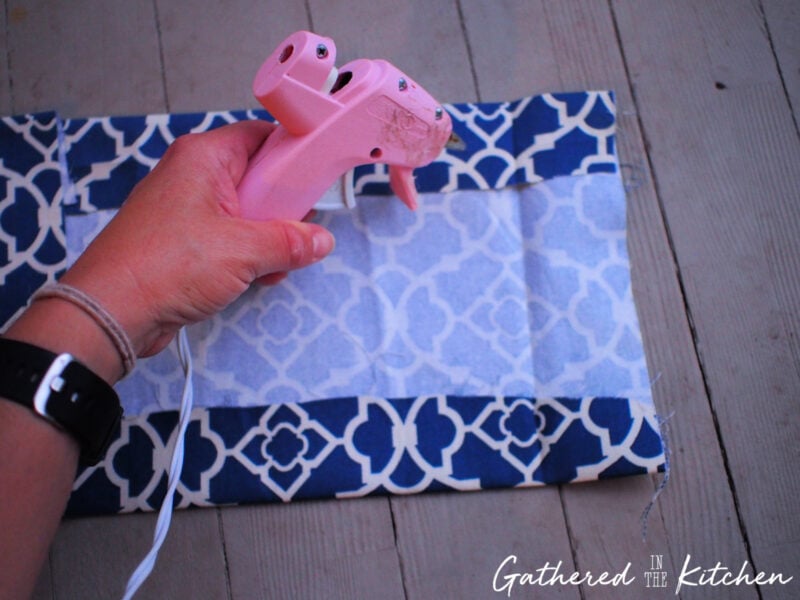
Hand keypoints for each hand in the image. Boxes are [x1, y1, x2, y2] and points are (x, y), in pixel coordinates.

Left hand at [61, 120, 334, 358]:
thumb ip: (289, 242)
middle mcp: (194, 175)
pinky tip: (261, 278)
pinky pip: (229, 237)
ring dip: (268, 239)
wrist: (112, 312)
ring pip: (246, 212)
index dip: (293, 152)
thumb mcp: (243, 251)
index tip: (319, 175)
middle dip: (283, 208)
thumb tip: (322, 241)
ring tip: (280, 264)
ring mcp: (186, 209)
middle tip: (300, 230)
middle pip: (257, 177)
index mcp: (204, 157)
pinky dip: (248, 255)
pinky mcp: (183, 241)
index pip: (261, 135)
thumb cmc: (171, 265)